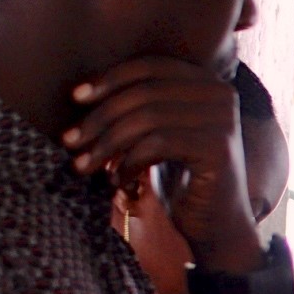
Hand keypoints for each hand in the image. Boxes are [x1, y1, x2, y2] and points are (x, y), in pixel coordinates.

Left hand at [67, 58, 257, 272]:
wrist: (218, 226)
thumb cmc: (182, 179)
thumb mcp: (160, 133)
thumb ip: (141, 106)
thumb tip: (80, 92)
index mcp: (208, 82)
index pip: (151, 67)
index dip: (110, 79)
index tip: (76, 99)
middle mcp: (222, 94)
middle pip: (145, 92)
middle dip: (100, 117)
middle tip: (70, 140)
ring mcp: (223, 121)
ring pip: (147, 118)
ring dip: (107, 143)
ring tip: (84, 165)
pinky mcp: (217, 148)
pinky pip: (158, 144)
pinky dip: (130, 162)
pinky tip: (120, 182)